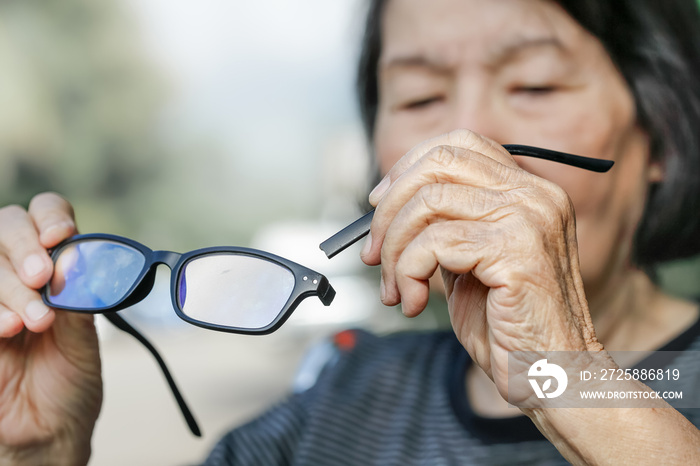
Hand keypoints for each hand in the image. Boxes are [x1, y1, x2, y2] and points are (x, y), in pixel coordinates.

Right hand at [0, 193, 100, 464]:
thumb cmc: (71, 383)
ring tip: (32, 323)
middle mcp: (18, 275)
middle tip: (42, 278)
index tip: (61, 238)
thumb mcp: (85, 339)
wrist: (49, 433)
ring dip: (9, 287)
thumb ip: (78, 297)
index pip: (44, 215)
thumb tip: (76, 257)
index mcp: (55, 268)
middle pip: (5, 226)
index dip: (50, 216)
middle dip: (23, 247)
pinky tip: (6, 331)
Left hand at [361, 130, 601, 398]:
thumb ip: (445, 225)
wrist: (551, 375)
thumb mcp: (470, 262)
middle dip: (390, 207)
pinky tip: (416, 302)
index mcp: (529, 191)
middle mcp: (535, 194)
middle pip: (439, 162)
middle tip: (375, 252)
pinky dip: (409, 272)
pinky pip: (435, 242)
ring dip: (395, 250)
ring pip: (428, 202)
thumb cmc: (509, 325)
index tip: (379, 203)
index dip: (408, 167)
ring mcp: (530, 218)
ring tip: (397, 289)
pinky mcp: (518, 250)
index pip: (460, 144)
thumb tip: (388, 203)